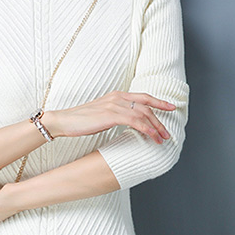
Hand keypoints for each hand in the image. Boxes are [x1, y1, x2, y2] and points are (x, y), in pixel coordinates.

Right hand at [46, 92, 177, 143]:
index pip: (143, 97)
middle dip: (160, 120)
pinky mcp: (111, 115)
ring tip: (162, 139)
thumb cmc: (81, 120)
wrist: (63, 121)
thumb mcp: (102, 113)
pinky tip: (151, 136)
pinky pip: (135, 121)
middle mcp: (118, 97)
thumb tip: (127, 122)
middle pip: (146, 107)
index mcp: (117, 95)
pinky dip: (146, 128)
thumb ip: (116, 114)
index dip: (159, 102)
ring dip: (156, 127)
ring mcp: (114, 105)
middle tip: (168, 133)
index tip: (171, 107)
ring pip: (143, 114)